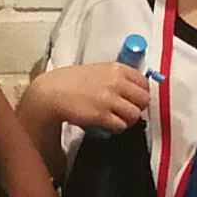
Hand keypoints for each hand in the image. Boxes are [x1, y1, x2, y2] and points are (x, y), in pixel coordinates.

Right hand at [23, 61, 152, 135]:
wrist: (52, 93)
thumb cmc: (70, 82)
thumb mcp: (97, 70)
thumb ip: (116, 77)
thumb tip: (132, 89)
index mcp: (116, 69)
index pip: (144, 82)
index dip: (141, 93)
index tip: (135, 98)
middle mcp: (116, 82)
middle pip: (143, 99)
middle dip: (138, 107)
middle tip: (128, 110)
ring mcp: (109, 99)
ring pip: (135, 114)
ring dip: (128, 120)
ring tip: (118, 119)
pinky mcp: (102, 115)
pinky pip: (121, 125)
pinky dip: (117, 128)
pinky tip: (109, 124)